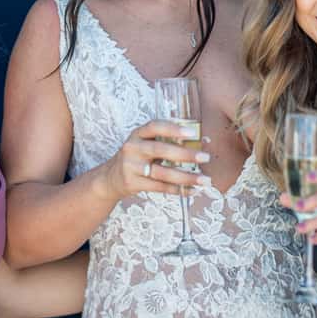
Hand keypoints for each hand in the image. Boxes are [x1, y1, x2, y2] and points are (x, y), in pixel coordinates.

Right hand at [94, 119, 210, 200]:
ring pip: (162, 172)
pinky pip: (159, 187)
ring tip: (204, 180)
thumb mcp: (145, 143)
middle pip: (160, 150)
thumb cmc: (137, 157)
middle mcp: (132, 148)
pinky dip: (177, 190)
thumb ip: (166, 141)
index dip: (173, 128)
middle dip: (185, 154)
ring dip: (186, 177)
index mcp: (138, 133)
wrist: (111, 178)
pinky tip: (192, 190)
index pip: (155, 126)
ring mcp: (131, 166)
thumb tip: (200, 142)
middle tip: (205, 157)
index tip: (192, 133)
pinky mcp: (132, 183)